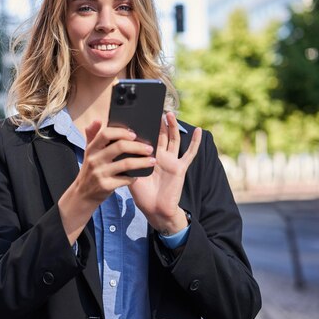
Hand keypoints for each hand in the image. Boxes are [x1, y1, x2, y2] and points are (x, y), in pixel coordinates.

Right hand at [57, 120, 155, 243]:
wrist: (83, 194)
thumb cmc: (90, 169)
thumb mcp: (88, 152)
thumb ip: (93, 135)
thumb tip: (97, 120)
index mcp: (91, 148)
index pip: (106, 134)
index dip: (121, 132)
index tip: (134, 134)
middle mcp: (94, 159)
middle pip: (119, 147)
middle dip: (138, 146)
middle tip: (149, 148)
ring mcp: (100, 173)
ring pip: (126, 164)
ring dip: (142, 161)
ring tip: (152, 160)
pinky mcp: (106, 186)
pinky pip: (126, 179)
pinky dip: (134, 177)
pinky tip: (140, 175)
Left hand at [129, 112, 201, 233]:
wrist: (154, 210)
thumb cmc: (142, 194)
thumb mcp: (130, 173)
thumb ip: (127, 159)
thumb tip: (119, 143)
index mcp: (147, 156)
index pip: (146, 137)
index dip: (143, 126)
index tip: (138, 113)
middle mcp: (160, 156)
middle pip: (160, 134)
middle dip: (157, 122)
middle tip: (153, 108)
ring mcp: (171, 161)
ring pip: (173, 139)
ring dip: (172, 126)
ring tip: (169, 114)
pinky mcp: (180, 167)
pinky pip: (189, 153)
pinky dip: (195, 142)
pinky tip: (199, 131)